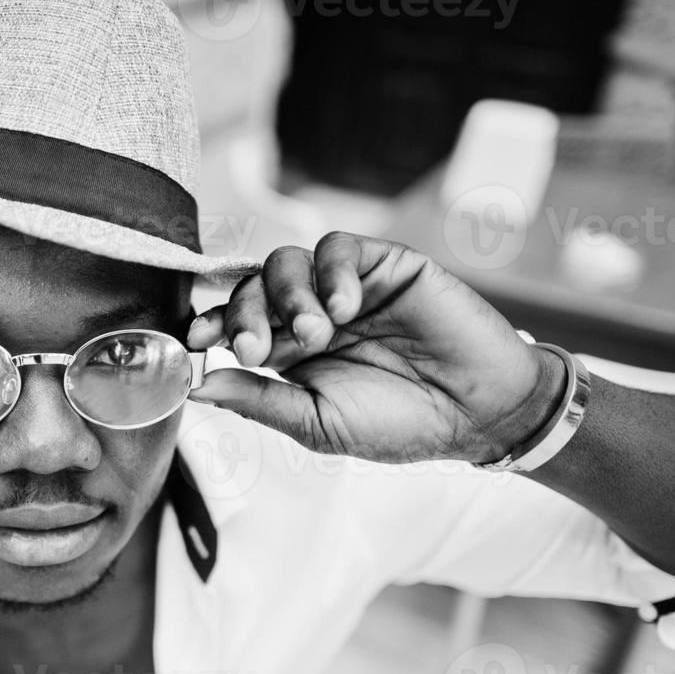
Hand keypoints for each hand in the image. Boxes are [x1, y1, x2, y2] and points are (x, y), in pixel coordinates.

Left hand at [186, 232, 566, 464]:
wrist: (477, 412)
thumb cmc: (400, 424)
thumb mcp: (318, 423)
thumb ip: (259, 401)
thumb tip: (197, 386)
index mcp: (288, 354)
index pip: (234, 324)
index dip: (211, 324)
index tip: (197, 339)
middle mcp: (310, 314)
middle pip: (252, 288)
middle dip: (243, 315)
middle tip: (255, 349)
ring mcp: (345, 287)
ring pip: (286, 262)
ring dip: (287, 296)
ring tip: (315, 334)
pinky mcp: (383, 265)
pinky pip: (338, 249)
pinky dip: (332, 273)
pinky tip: (347, 307)